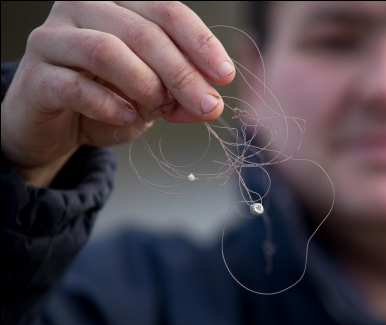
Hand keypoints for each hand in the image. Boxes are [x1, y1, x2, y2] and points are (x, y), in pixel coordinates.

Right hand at [1, 1, 234, 186]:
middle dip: (183, 72)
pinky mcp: (35, 75)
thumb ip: (180, 96)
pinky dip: (110, 106)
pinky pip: (76, 86)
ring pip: (107, 50)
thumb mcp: (151, 98)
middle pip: (143, 31)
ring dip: (145, 85)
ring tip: (159, 107)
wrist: (53, 125)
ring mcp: (53, 38)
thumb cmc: (104, 100)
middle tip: (207, 105)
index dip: (200, 42)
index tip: (225, 75)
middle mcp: (83, 8)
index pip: (167, 9)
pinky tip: (128, 118)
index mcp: (118, 3)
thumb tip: (213, 104)